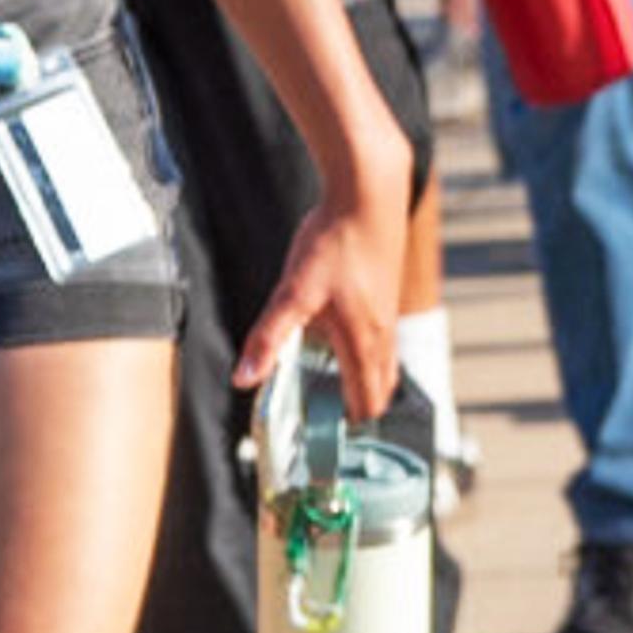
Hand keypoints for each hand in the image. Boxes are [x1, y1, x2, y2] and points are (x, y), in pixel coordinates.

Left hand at [239, 166, 410, 423]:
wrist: (367, 196)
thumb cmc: (332, 244)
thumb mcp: (291, 294)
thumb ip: (268, 339)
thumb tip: (244, 381)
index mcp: (363, 343)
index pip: (365, 404)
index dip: (345, 425)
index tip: (320, 436)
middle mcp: (383, 334)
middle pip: (379, 389)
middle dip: (354, 407)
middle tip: (319, 415)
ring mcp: (388, 314)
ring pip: (383, 363)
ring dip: (361, 380)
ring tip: (325, 383)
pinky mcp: (385, 294)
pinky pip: (381, 339)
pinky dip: (365, 354)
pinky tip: (336, 340)